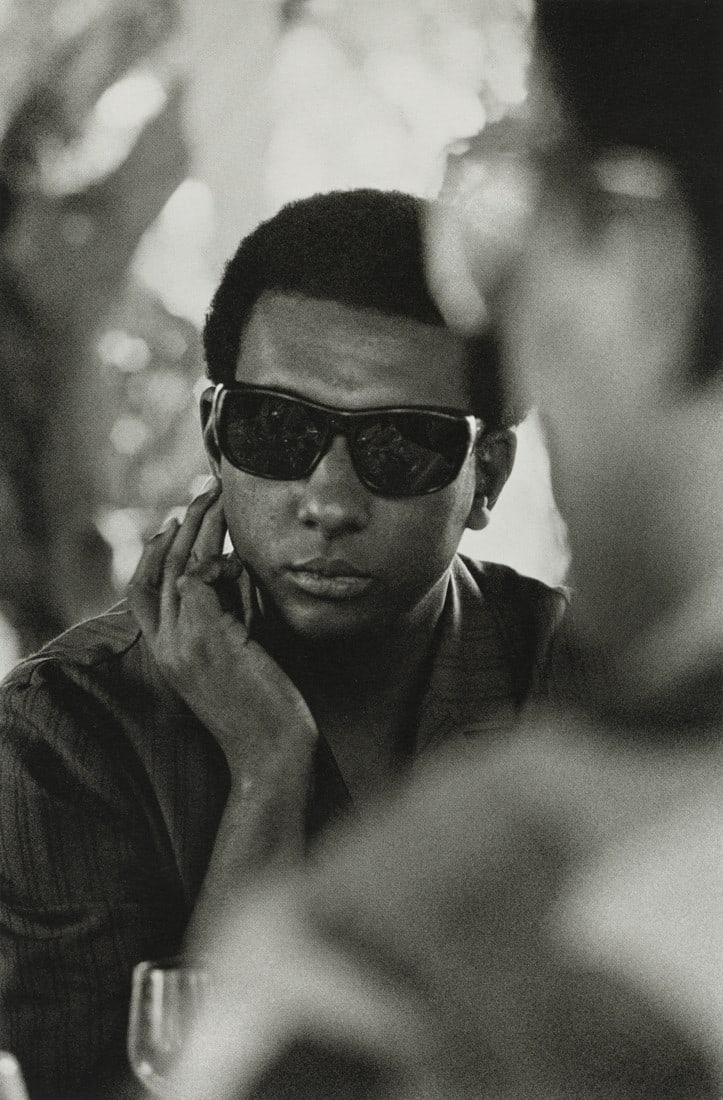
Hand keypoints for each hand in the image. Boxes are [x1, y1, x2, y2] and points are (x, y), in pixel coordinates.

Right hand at [127, 480, 317, 794]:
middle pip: (156, 569)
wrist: (272, 753)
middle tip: (205, 490)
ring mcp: (182, 643)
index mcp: (168, 652)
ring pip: (176, 566)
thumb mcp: (238, 654)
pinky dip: (222, 561)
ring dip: (200, 525)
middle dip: (180, 524)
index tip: (176, 520)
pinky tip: (242, 558)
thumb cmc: (267, 706)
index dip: (154, 551)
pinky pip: (203, 579)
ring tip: (219, 496)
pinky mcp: (206, 639)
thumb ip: (228, 615)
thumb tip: (237, 567)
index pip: (140, 591)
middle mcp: (166, 647)